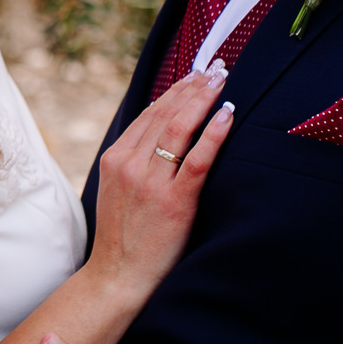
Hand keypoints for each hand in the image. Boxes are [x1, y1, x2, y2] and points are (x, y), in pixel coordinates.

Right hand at [85, 61, 235, 299]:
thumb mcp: (118, 191)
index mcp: (115, 158)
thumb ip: (134, 163)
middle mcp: (129, 164)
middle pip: (166, 114)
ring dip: (204, 99)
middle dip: (193, 87)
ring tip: (222, 81)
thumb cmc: (124, 237)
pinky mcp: (173, 202)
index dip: (175, 90)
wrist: (117, 277)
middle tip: (216, 66)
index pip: (149, 114)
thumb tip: (159, 136)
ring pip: (179, 129)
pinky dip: (213, 134)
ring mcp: (150, 182)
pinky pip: (197, 160)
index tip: (196, 73)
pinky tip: (227, 115)